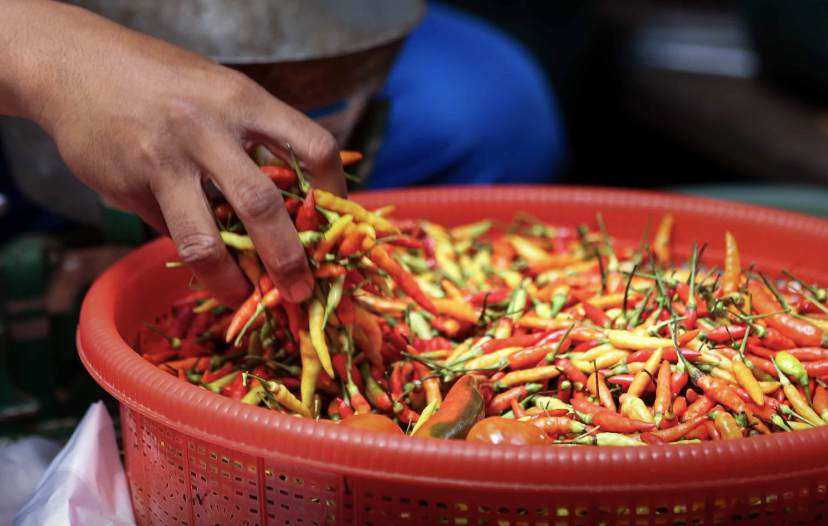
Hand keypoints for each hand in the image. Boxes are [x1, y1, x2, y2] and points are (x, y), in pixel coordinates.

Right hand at [0, 0, 346, 306]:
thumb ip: (254, 141)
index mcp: (242, 100)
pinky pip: (166, 231)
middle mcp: (205, 130)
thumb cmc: (163, 81)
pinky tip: (191, 247)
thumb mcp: (220, 92)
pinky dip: (185, 247)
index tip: (337, 223)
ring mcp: (162, 160)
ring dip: (230, 281)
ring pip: (205, 239)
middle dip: (288, 258)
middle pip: (262, 205)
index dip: (335, 190)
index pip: (312, 146)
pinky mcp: (126, 187)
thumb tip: (287, 210)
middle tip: (301, 290)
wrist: (73, 62)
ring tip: (242, 298)